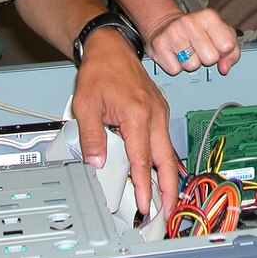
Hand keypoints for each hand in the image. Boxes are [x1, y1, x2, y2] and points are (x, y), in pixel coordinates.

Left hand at [71, 28, 178, 216]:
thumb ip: (92, 135)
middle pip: (166, 160)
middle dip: (170, 189)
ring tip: (168, 198)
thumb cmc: (100, 70)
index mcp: (137, 114)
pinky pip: (164, 139)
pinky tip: (166, 172)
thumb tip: (96, 162)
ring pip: (168, 151)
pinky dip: (166, 159)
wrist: (110, 47)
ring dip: (170, 176)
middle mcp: (154, 114)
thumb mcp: (86, 104)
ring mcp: (159, 112)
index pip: (142, 159)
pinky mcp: (158, 110)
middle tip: (169, 211)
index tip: (144, 205)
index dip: (143, 186)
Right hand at [142, 8, 240, 75]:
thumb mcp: (220, 34)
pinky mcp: (159, 45)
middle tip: (199, 48)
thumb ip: (232, 51)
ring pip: (193, 66)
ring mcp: (173, 33)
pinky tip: (175, 54)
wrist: (165, 25)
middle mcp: (190, 22)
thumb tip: (225, 67)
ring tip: (186, 50)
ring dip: (191, 62)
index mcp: (209, 16)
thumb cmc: (197, 31)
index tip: (216, 45)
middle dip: (207, 58)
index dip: (223, 51)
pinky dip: (176, 66)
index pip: (227, 46)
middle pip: (211, 58)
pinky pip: (176, 70)